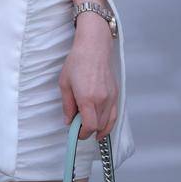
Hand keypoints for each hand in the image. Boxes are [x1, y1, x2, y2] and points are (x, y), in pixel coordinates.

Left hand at [59, 14, 117, 141]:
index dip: (82, 134)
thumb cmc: (77, 62)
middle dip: (88, 131)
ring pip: (107, 123)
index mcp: (87, 98)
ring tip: (89, 128)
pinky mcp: (116, 94)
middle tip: (78, 126)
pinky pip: (115, 115)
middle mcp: (102, 100)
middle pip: (98, 127)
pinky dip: (109, 124)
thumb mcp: (65, 83)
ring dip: (98, 128)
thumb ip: (67, 105)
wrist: (94, 47)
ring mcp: (111, 97)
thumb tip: (69, 121)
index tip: (75, 132)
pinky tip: (102, 127)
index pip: (89, 127)